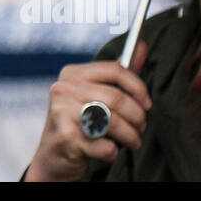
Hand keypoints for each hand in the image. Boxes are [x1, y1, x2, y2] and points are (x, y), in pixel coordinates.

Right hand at [25, 40, 150, 181]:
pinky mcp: (66, 138)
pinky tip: (106, 150)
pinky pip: (104, 146)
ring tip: (132, 142)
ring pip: (113, 122)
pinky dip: (112, 152)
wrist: (53, 155)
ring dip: (130, 136)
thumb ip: (118, 75)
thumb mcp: (95, 95)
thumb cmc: (79, 122)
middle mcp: (63, 89)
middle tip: (141, 128)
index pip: (114, 70)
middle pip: (116, 98)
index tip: (146, 103)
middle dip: (137, 117)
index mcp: (72, 73)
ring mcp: (62, 112)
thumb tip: (142, 45)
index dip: (138, 87)